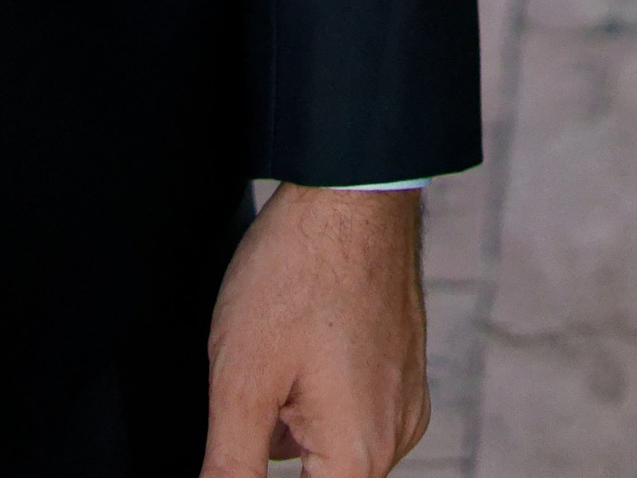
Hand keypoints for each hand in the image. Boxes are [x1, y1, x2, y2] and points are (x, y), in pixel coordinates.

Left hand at [202, 183, 426, 477]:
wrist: (352, 187)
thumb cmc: (300, 270)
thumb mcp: (242, 382)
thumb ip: (230, 470)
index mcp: (358, 455)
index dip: (255, 470)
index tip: (250, 428)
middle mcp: (394, 438)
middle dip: (273, 451)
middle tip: (259, 387)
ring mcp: (406, 400)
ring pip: (332, 448)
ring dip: (294, 427)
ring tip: (277, 358)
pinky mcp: (405, 369)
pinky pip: (355, 410)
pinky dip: (319, 397)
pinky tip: (299, 349)